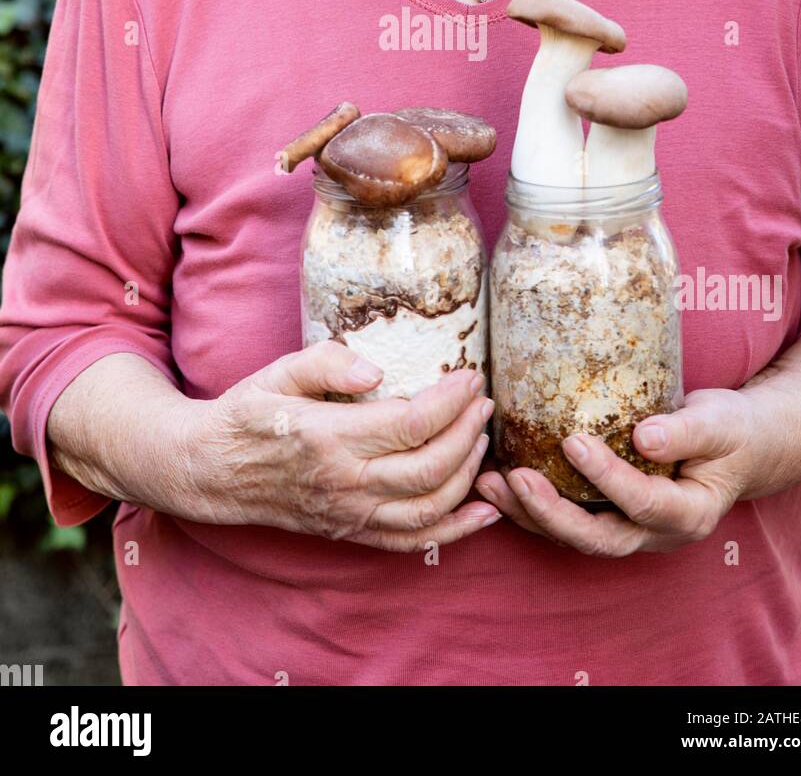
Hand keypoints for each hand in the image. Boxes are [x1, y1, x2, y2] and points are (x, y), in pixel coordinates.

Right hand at [182, 340, 499, 550]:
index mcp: (327, 436)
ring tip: (481, 438)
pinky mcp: (351, 533)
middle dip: (468, 432)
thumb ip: (327, 361)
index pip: (409, 424)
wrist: (211, 471)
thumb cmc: (248, 414)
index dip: (451, 401)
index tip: (471, 377)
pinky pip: (413, 542)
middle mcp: (343, 483)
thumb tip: (378, 370)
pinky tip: (485, 510)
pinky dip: (457, 530)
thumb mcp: (278, 372)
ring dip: (468, 474)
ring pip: (429, 508)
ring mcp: (349, 515)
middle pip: (430, 467)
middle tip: (482, 402)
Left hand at [475, 389, 755, 554]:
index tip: (573, 440)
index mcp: (688, 515)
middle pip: (598, 538)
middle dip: (552, 513)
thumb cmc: (731, 432)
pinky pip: (566, 517)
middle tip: (516, 479)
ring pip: (573, 534)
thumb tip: (645, 436)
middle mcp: (654, 534)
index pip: (641, 503)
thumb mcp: (720, 425)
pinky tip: (498, 479)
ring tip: (489, 481)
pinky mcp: (608, 515)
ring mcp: (629, 530)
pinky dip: (530, 505)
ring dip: (529, 514)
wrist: (738, 446)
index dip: (606, 476)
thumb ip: (686, 432)